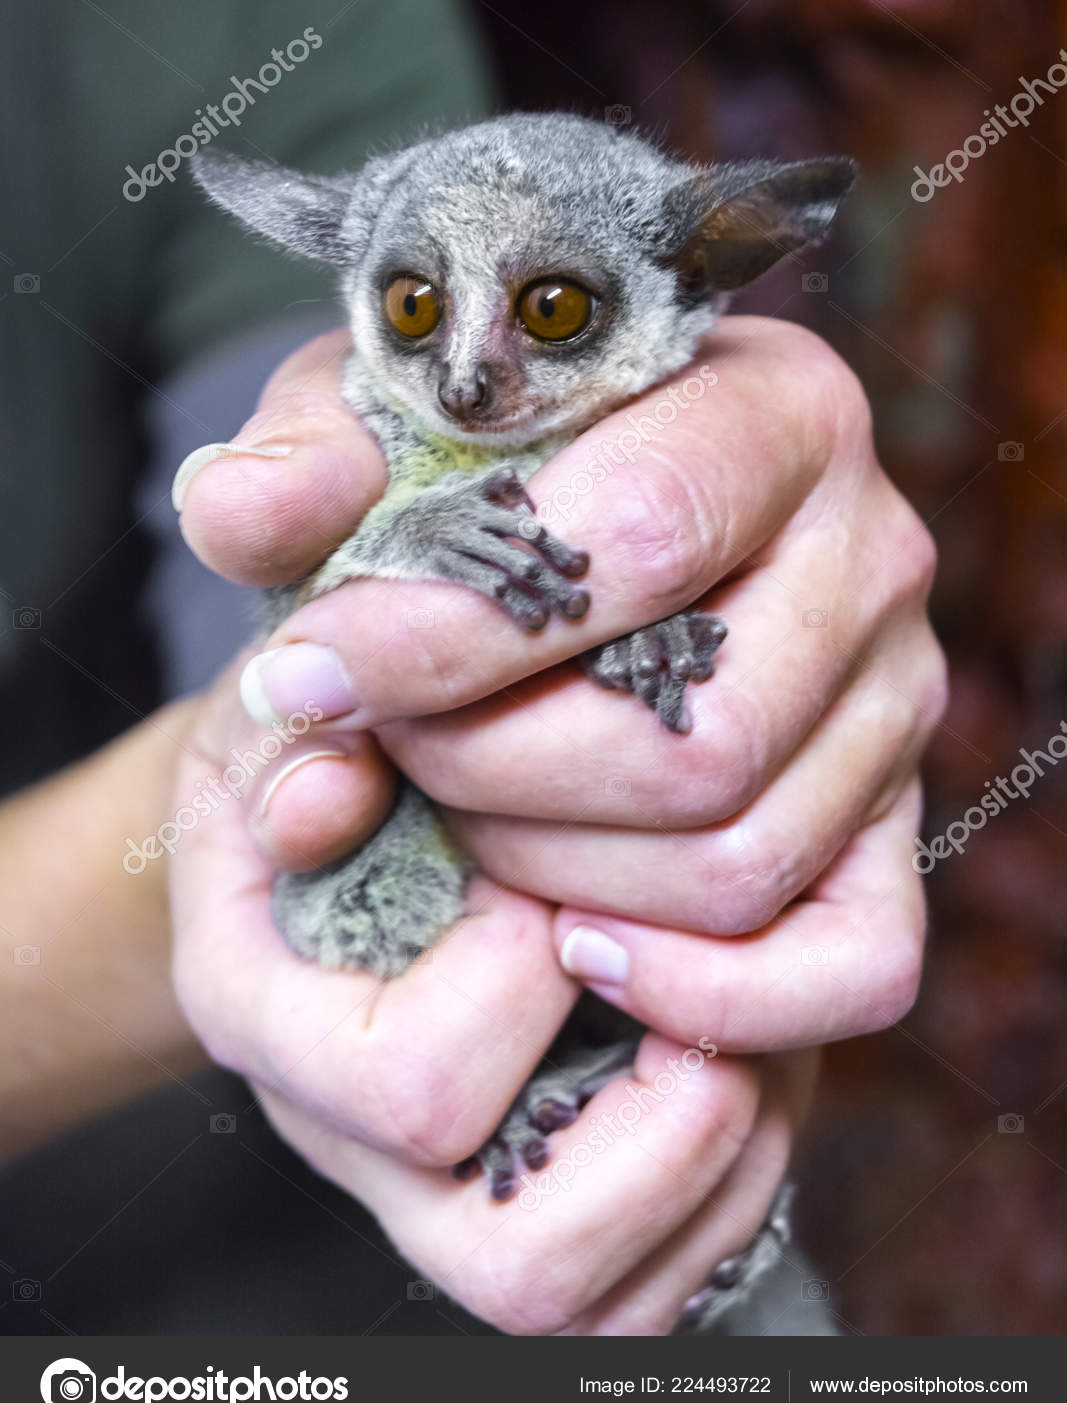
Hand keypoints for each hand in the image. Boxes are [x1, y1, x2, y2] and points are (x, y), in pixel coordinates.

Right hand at [168, 660, 814, 1333]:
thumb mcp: (282, 722)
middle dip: (663, 1122)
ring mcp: (449, 1199)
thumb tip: (324, 802)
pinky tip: (747, 1047)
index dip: (517, 981)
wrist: (337, 815)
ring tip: (745, 1019)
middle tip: (690, 993)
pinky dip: (746, 1173)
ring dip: (730, 1152)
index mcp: (272, 1027)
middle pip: (521, 1265)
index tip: (539, 877)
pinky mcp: (544, 1210)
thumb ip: (290, 746)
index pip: (413, 1091)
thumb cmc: (325, 756)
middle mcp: (353, 1150)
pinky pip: (666, 1283)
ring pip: (614, 1302)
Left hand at [177, 316, 942, 1050]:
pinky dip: (705, 993)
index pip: (635, 542)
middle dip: (490, 773)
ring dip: (550, 869)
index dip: (450, 635)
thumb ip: (304, 465)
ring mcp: (899, 703)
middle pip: (692, 740)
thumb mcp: (385, 437)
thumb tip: (239, 512)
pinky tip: (574, 948)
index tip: (312, 674)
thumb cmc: (483, 482)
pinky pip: (852, 968)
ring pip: (736, 860)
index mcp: (779, 409)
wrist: (566, 549)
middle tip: (393, 751)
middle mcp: (871, 554)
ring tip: (458, 815)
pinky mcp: (898, 830)